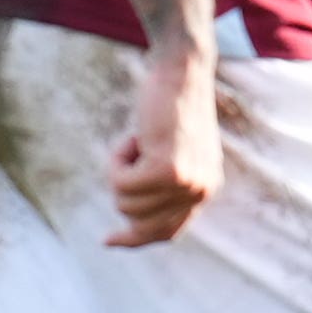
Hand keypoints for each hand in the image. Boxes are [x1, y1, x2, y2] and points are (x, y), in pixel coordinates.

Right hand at [106, 47, 222, 246]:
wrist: (182, 72)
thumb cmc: (171, 106)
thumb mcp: (174, 150)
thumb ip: (164, 184)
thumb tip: (132, 221)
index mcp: (204, 189)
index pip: (167, 232)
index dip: (135, 239)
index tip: (107, 240)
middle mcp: (200, 192)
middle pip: (138, 222)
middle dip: (122, 191)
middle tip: (132, 155)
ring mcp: (185, 184)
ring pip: (125, 203)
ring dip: (119, 170)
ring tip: (139, 140)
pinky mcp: (166, 170)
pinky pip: (119, 183)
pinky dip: (116, 159)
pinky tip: (134, 137)